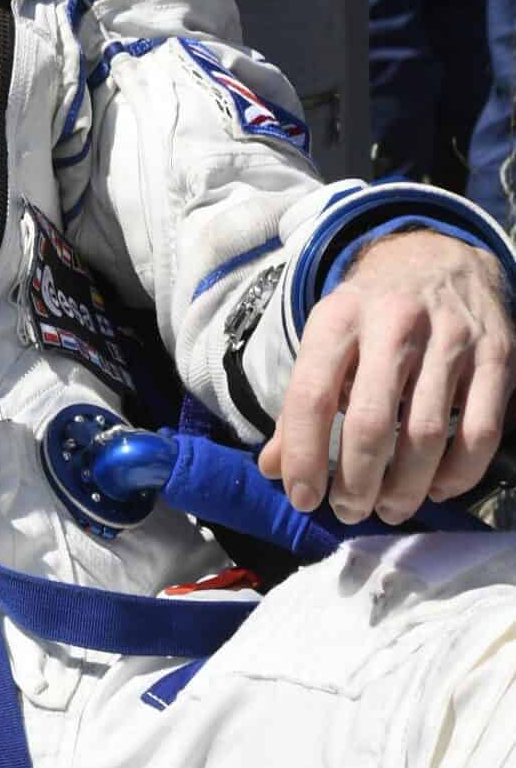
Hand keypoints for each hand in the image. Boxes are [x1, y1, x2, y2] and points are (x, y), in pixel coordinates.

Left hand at [259, 230, 513, 521]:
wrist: (439, 256)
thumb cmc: (372, 312)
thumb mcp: (327, 339)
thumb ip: (302, 404)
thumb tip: (274, 469)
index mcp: (339, 318)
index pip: (312, 395)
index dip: (304, 456)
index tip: (303, 497)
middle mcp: (393, 323)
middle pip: (371, 423)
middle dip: (356, 483)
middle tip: (349, 510)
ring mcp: (450, 338)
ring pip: (427, 434)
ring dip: (404, 488)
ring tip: (388, 507)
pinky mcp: (496, 356)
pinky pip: (480, 431)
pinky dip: (458, 473)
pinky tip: (437, 487)